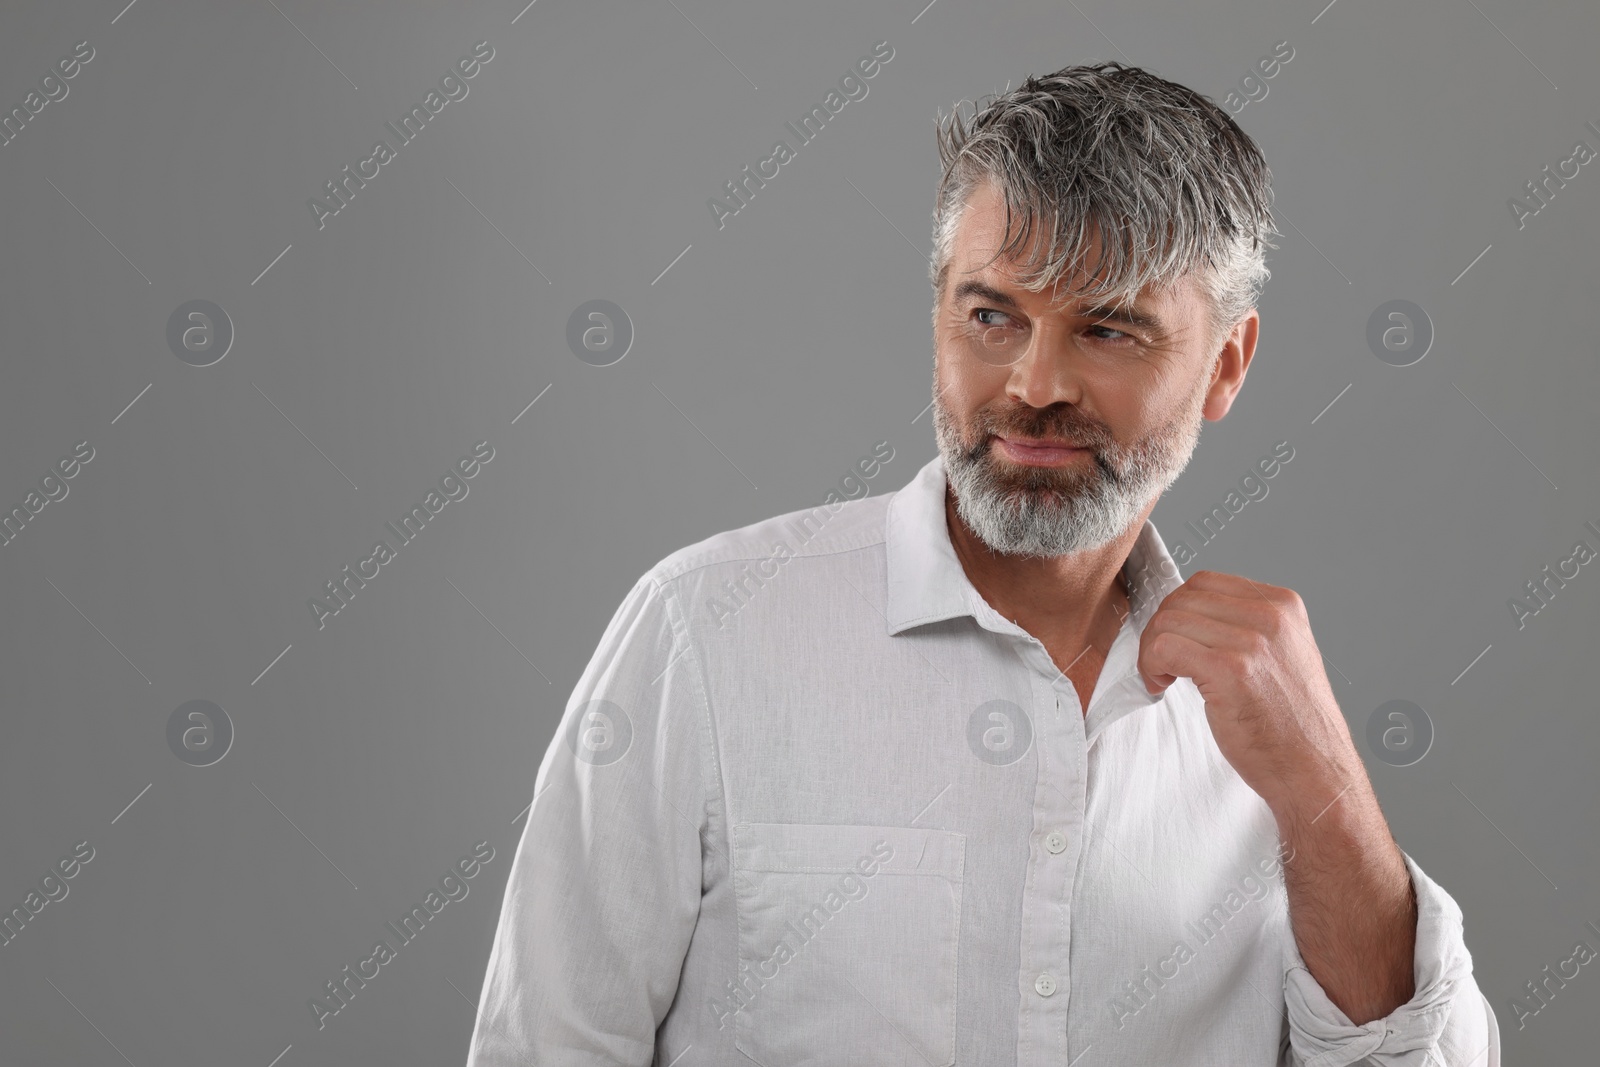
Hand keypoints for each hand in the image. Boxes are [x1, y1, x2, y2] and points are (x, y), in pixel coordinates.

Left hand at [1135, 569, 1358, 811]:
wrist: (1313, 771)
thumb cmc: (1290, 725)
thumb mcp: (1280, 656)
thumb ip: (1245, 628)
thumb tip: (1189, 615)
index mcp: (1283, 605)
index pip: (1205, 583)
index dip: (1178, 611)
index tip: (1177, 643)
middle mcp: (1271, 615)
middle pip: (1182, 599)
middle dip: (1160, 630)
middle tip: (1162, 665)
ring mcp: (1252, 641)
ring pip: (1168, 621)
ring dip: (1151, 651)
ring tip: (1163, 678)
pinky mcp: (1231, 670)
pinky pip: (1164, 648)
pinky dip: (1150, 665)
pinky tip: (1161, 686)